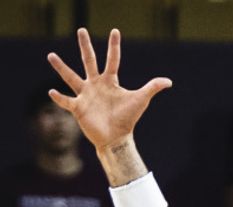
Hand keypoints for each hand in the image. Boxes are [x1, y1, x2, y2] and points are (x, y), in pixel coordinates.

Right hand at [48, 28, 171, 153]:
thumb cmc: (128, 119)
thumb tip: (169, 81)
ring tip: (51, 55)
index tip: (114, 31)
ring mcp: (86, 95)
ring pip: (71, 77)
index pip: (112, 60)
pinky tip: (51, 91)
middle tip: (81, 29)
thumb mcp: (140, 100)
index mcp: (110, 82)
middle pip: (89, 61)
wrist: (117, 139)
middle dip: (86, 46)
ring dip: (61, 67)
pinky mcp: (79, 108)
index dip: (114, 47)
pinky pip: (66, 101)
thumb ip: (152, 88)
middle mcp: (96, 85)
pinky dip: (59, 98)